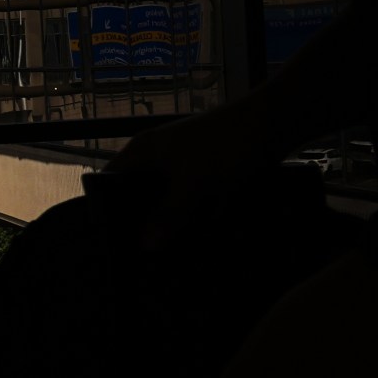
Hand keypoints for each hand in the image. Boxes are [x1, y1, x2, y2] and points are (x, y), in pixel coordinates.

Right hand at [103, 103, 267, 249]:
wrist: (271, 122)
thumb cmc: (222, 145)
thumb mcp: (193, 183)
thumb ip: (169, 214)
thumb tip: (145, 246)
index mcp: (142, 152)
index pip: (108, 181)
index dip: (105, 207)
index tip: (110, 240)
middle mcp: (157, 158)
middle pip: (138, 194)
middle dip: (141, 221)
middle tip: (138, 256)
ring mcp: (183, 166)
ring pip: (167, 200)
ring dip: (170, 222)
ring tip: (165, 254)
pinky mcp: (205, 175)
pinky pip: (191, 202)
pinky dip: (194, 218)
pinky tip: (196, 240)